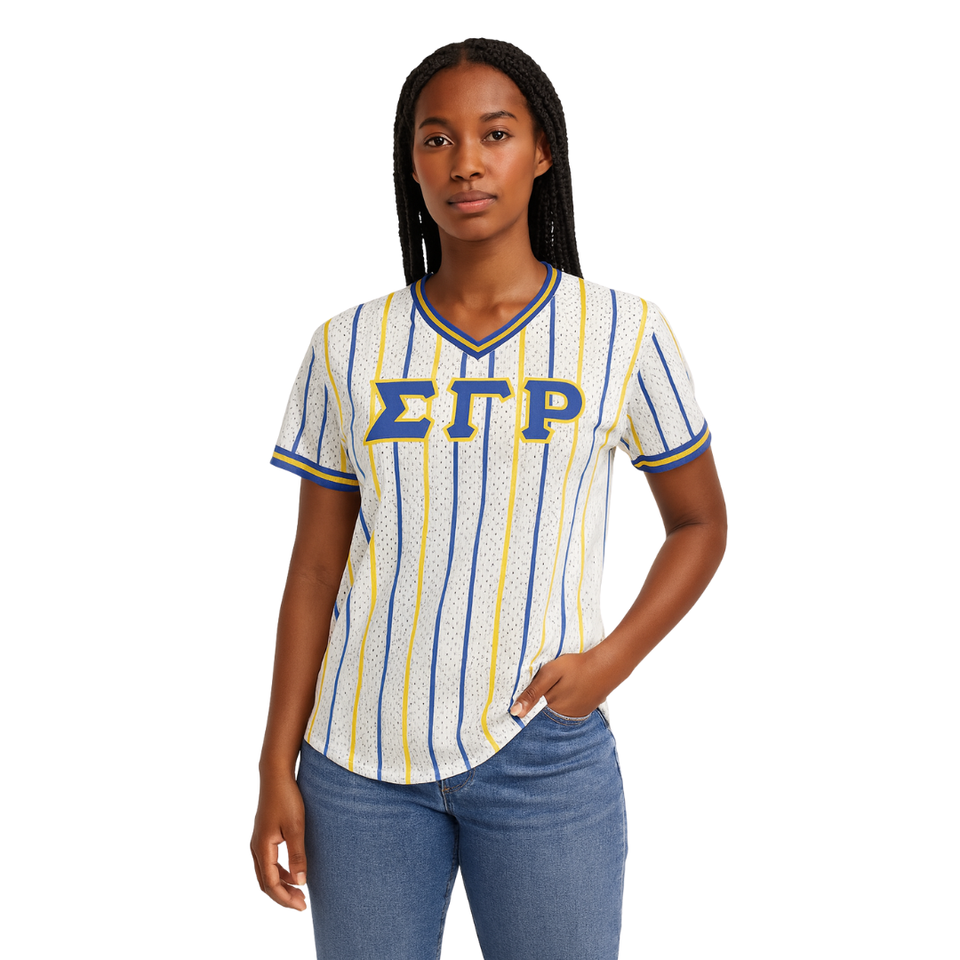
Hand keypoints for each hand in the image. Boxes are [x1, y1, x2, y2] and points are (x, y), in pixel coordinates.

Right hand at [250, 774, 308, 910]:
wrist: (275, 776)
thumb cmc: (287, 799)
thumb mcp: (296, 827)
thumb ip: (297, 856)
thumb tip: (300, 883)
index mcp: (262, 848)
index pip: (271, 884)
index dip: (285, 898)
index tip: (302, 905)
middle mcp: (256, 847)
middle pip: (265, 883)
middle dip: (282, 896)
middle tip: (302, 904)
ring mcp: (258, 841)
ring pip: (266, 873)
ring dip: (281, 885)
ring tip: (299, 892)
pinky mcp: (263, 836)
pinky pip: (268, 863)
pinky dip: (279, 873)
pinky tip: (293, 873)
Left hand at [509, 648, 615, 719]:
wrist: (607, 666)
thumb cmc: (576, 666)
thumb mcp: (550, 674)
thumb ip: (532, 693)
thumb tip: (514, 712)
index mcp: (550, 706)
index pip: (530, 712)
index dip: (524, 706)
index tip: (516, 703)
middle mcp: (562, 715)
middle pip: (542, 710)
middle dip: (539, 700)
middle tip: (544, 683)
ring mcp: (574, 714)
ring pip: (555, 709)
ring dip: (552, 700)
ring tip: (559, 684)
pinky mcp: (584, 710)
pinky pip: (568, 708)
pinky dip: (565, 700)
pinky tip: (569, 688)